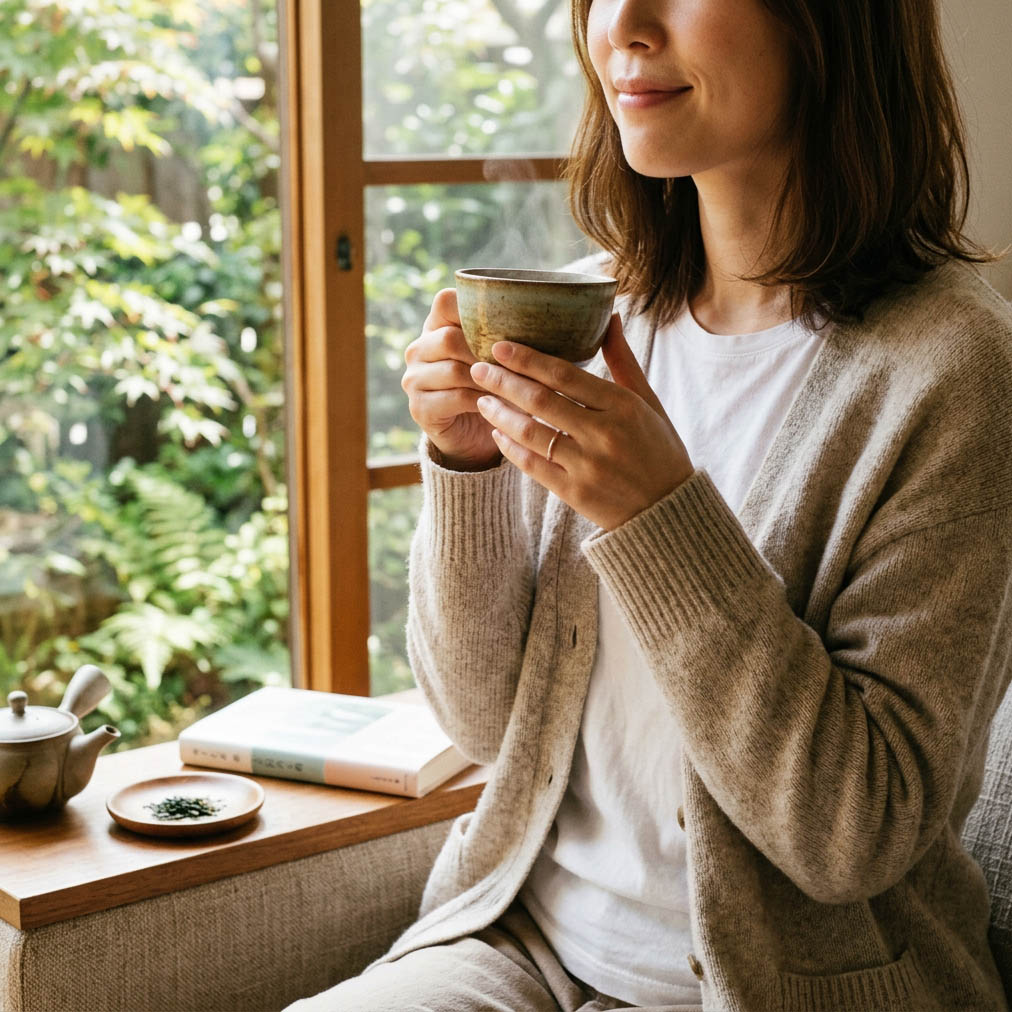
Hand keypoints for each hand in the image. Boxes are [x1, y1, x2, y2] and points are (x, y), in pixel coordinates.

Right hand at [402, 289, 501, 470]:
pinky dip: (483, 401)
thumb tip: (539, 322)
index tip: (504, 325)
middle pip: (450, 338)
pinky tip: (500, 404)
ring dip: (488, 380)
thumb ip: (504, 337)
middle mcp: (418, 350)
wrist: (476, 433)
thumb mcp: (498, 357)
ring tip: (514, 386)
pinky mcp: (419, 408)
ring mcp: (414, 379)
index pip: (445, 301)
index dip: (473, 310)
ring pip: (455, 370)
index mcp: (435, 327)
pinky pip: (455, 398)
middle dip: (486, 352)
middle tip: (514, 364)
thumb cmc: (492, 386)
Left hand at [470, 314, 693, 530]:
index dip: (528, 359)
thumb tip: (610, 315)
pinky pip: (532, 466)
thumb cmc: (659, 450)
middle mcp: (604, 434)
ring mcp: (587, 466)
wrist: (667, 510)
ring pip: (531, 433)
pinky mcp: (575, 493)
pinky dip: (511, 448)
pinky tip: (498, 433)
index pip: (565, 375)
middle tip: (478, 368)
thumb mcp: (648, 402)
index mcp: (622, 406)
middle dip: (504, 382)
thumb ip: (623, 361)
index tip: (500, 347)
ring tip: (482, 399)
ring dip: (501, 414)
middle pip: (541, 401)